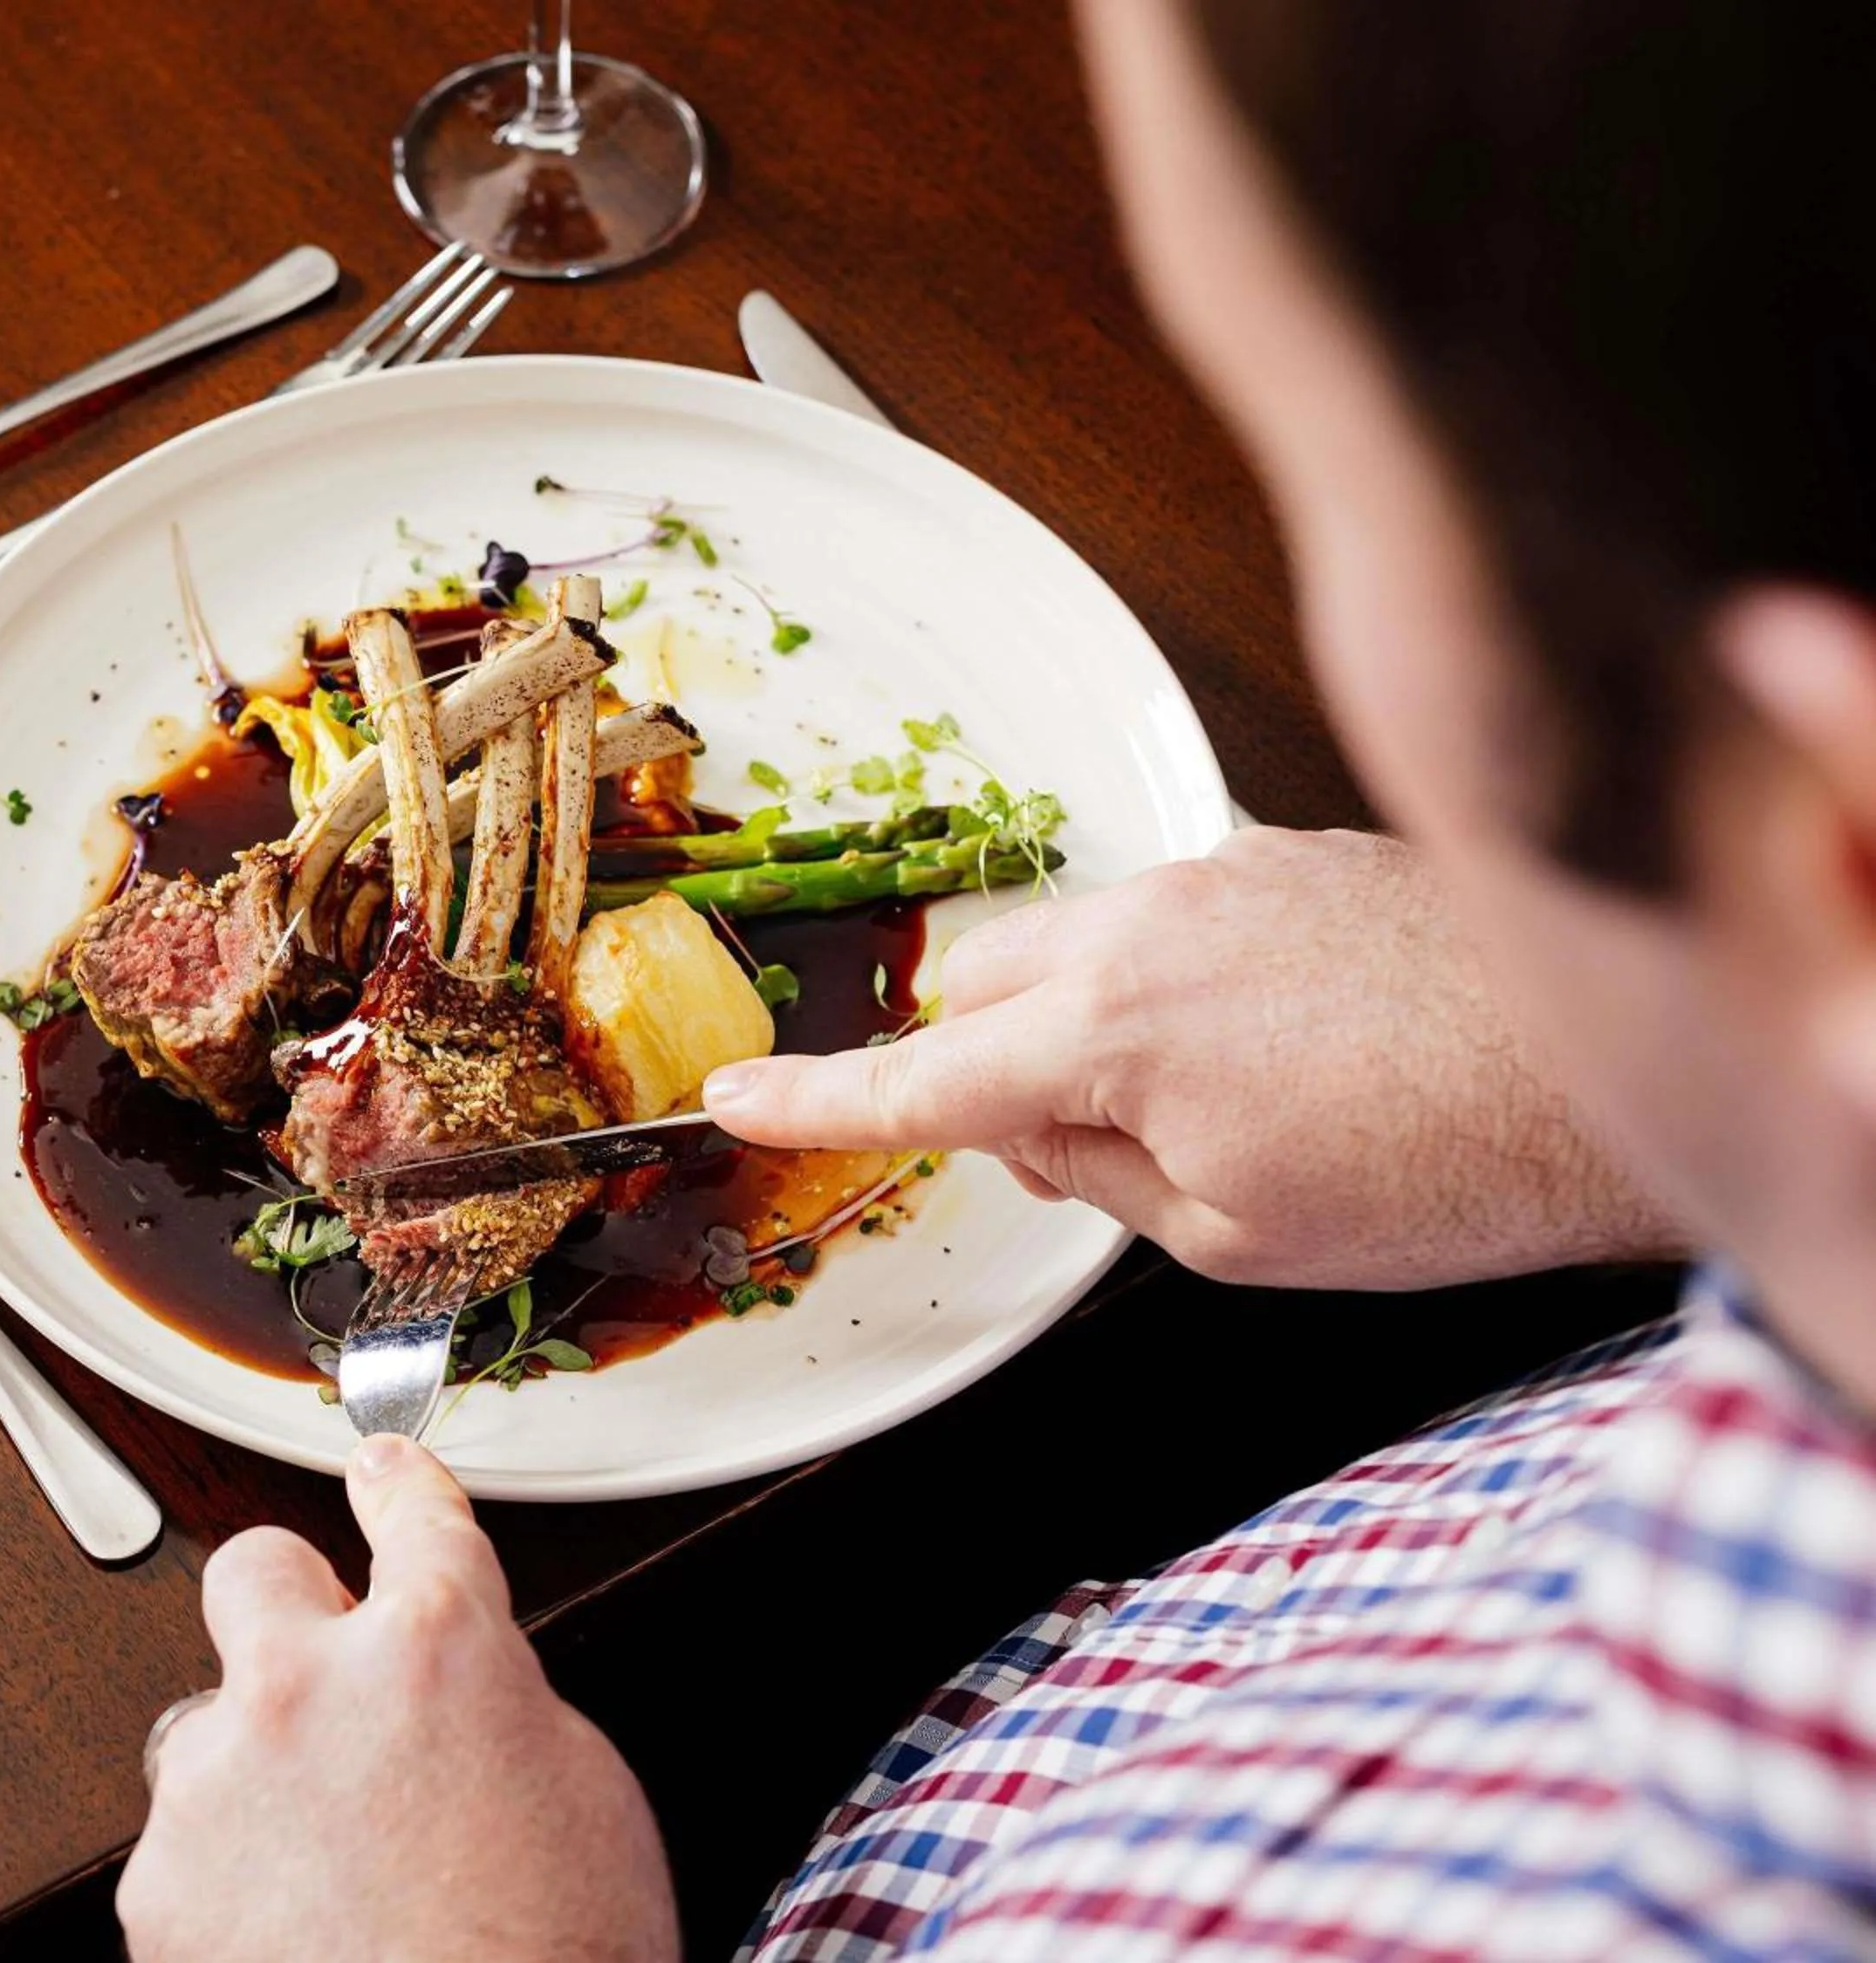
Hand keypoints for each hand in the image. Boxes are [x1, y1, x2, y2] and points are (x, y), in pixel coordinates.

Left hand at [117, 1433, 677, 1962]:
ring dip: (258, 1770)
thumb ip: (499, 1701)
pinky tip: (297, 1935)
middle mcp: (308, 1690)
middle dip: (290, 1599)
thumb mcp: (587, 1794)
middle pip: (255, 1569)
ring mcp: (218, 1785)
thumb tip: (465, 1692)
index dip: (397, 1484)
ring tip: (329, 1868)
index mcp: (437, 1648)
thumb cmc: (551, 1958)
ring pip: (209, 1728)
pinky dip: (230, 1881)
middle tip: (326, 1660)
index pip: (413, 1516)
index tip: (379, 1467)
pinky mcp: (159, 1886)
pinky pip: (185, 1848)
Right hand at [702, 827, 1680, 1289]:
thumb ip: (1100, 1174)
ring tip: (1215, 1098)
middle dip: (983, 1060)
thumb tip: (1036, 1129)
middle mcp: (1148, 925)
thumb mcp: (1240, 1235)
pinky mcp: (1293, 848)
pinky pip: (1170, 907)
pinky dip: (1172, 973)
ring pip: (1069, 935)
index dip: (814, 1096)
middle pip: (977, 982)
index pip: (919, 1078)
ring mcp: (1224, 872)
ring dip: (1081, 1012)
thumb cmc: (1454, 1165)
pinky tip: (1280, 1039)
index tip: (735, 1097)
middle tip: (1085, 1150)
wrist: (1624, 1054)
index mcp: (1113, 1036)